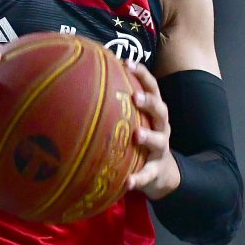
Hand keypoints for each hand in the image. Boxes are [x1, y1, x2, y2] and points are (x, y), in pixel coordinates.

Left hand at [126, 63, 180, 198]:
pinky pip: (147, 175)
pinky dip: (138, 178)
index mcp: (153, 112)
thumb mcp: (133, 119)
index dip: (142, 74)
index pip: (151, 87)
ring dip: (148, 137)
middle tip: (135, 97)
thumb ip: (117, 104)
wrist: (160, 173)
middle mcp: (160, 127)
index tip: (127, 62)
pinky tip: (127, 182)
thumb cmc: (139, 139)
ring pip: (158, 140)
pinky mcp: (155, 171)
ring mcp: (160, 149)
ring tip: (137, 135)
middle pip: (160, 110)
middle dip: (149, 102)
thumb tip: (84, 79)